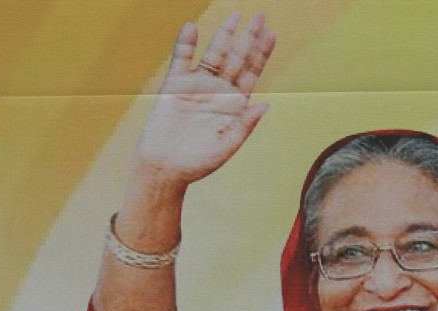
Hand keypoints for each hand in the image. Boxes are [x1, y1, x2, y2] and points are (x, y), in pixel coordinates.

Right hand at [133, 12, 276, 187]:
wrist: (166, 167)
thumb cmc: (199, 162)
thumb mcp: (228, 145)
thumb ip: (246, 125)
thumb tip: (265, 105)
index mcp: (235, 104)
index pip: (252, 73)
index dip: (261, 54)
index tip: (271, 34)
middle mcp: (218, 91)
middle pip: (236, 58)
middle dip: (248, 38)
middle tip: (260, 16)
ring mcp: (197, 85)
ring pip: (213, 54)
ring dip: (223, 35)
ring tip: (235, 16)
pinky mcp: (174, 85)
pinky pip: (180, 59)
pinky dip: (186, 44)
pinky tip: (192, 28)